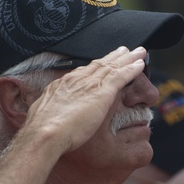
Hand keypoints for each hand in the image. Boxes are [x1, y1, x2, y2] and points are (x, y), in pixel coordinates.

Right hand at [21, 46, 149, 154]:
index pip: (83, 72)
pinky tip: (140, 65)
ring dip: (127, 58)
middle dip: (113, 57)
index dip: (96, 66)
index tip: (104, 61)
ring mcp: (89, 84)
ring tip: (139, 52)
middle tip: (125, 50)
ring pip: (112, 66)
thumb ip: (52, 113)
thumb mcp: (44, 116)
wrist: (45, 133)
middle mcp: (76, 80)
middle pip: (99, 64)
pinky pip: (120, 76)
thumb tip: (51, 117)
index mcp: (63, 85)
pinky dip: (131, 69)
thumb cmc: (42, 132)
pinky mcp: (101, 92)